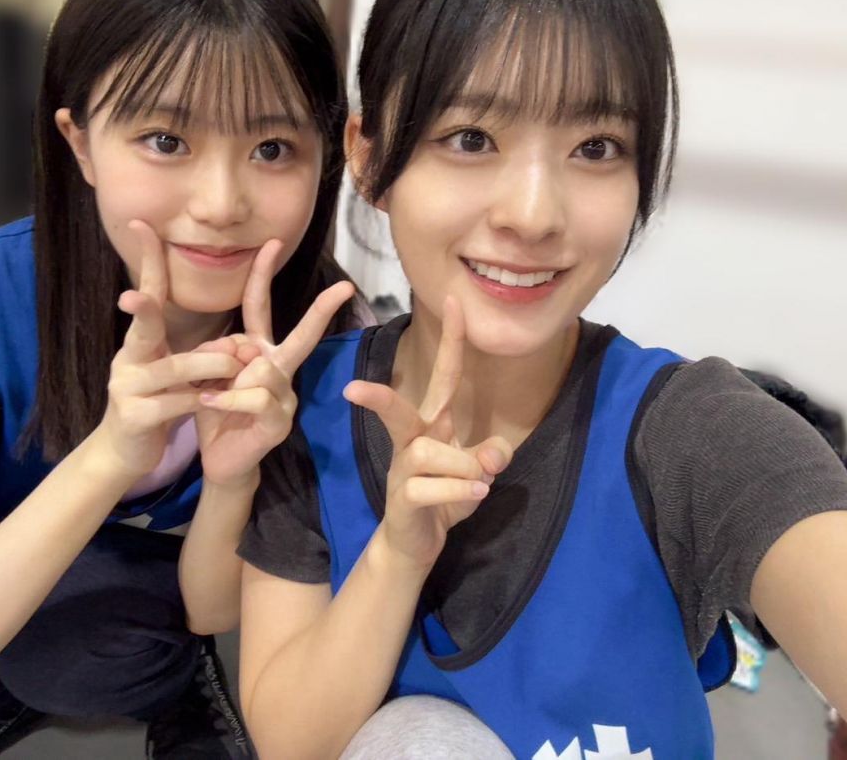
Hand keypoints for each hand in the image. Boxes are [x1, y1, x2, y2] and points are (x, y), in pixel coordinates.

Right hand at [96, 220, 245, 481]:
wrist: (127, 452)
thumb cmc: (159, 403)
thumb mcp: (179, 373)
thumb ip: (203, 353)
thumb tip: (240, 344)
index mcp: (141, 341)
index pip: (149, 294)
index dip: (147, 261)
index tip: (142, 225)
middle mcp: (128, 357)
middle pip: (142, 327)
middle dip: (141, 309)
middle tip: (132, 296)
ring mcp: (126, 387)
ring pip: (169, 369)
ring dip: (206, 365)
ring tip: (234, 364)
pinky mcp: (134, 416)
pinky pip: (172, 404)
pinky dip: (197, 402)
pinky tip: (212, 402)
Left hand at [195, 239, 354, 489]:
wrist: (220, 460)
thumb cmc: (214, 413)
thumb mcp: (205, 374)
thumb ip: (217, 352)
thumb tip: (236, 347)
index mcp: (259, 351)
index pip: (260, 306)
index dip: (263, 275)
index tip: (271, 243)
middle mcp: (280, 369)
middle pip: (302, 334)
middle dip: (323, 310)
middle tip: (345, 287)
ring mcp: (286, 396)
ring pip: (264, 367)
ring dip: (227, 378)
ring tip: (208, 395)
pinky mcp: (281, 422)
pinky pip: (257, 396)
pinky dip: (228, 398)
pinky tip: (209, 404)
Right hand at [344, 297, 511, 571]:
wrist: (414, 544)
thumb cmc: (444, 497)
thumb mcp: (478, 473)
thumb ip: (491, 457)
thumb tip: (494, 455)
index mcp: (433, 423)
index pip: (444, 375)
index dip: (452, 340)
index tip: (456, 302)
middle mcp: (413, 439)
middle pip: (397, 410)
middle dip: (378, 399)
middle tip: (353, 390)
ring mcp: (402, 469)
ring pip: (431, 454)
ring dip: (465, 469)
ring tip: (480, 485)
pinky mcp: (402, 498)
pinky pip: (431, 487)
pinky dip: (460, 493)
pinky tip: (474, 498)